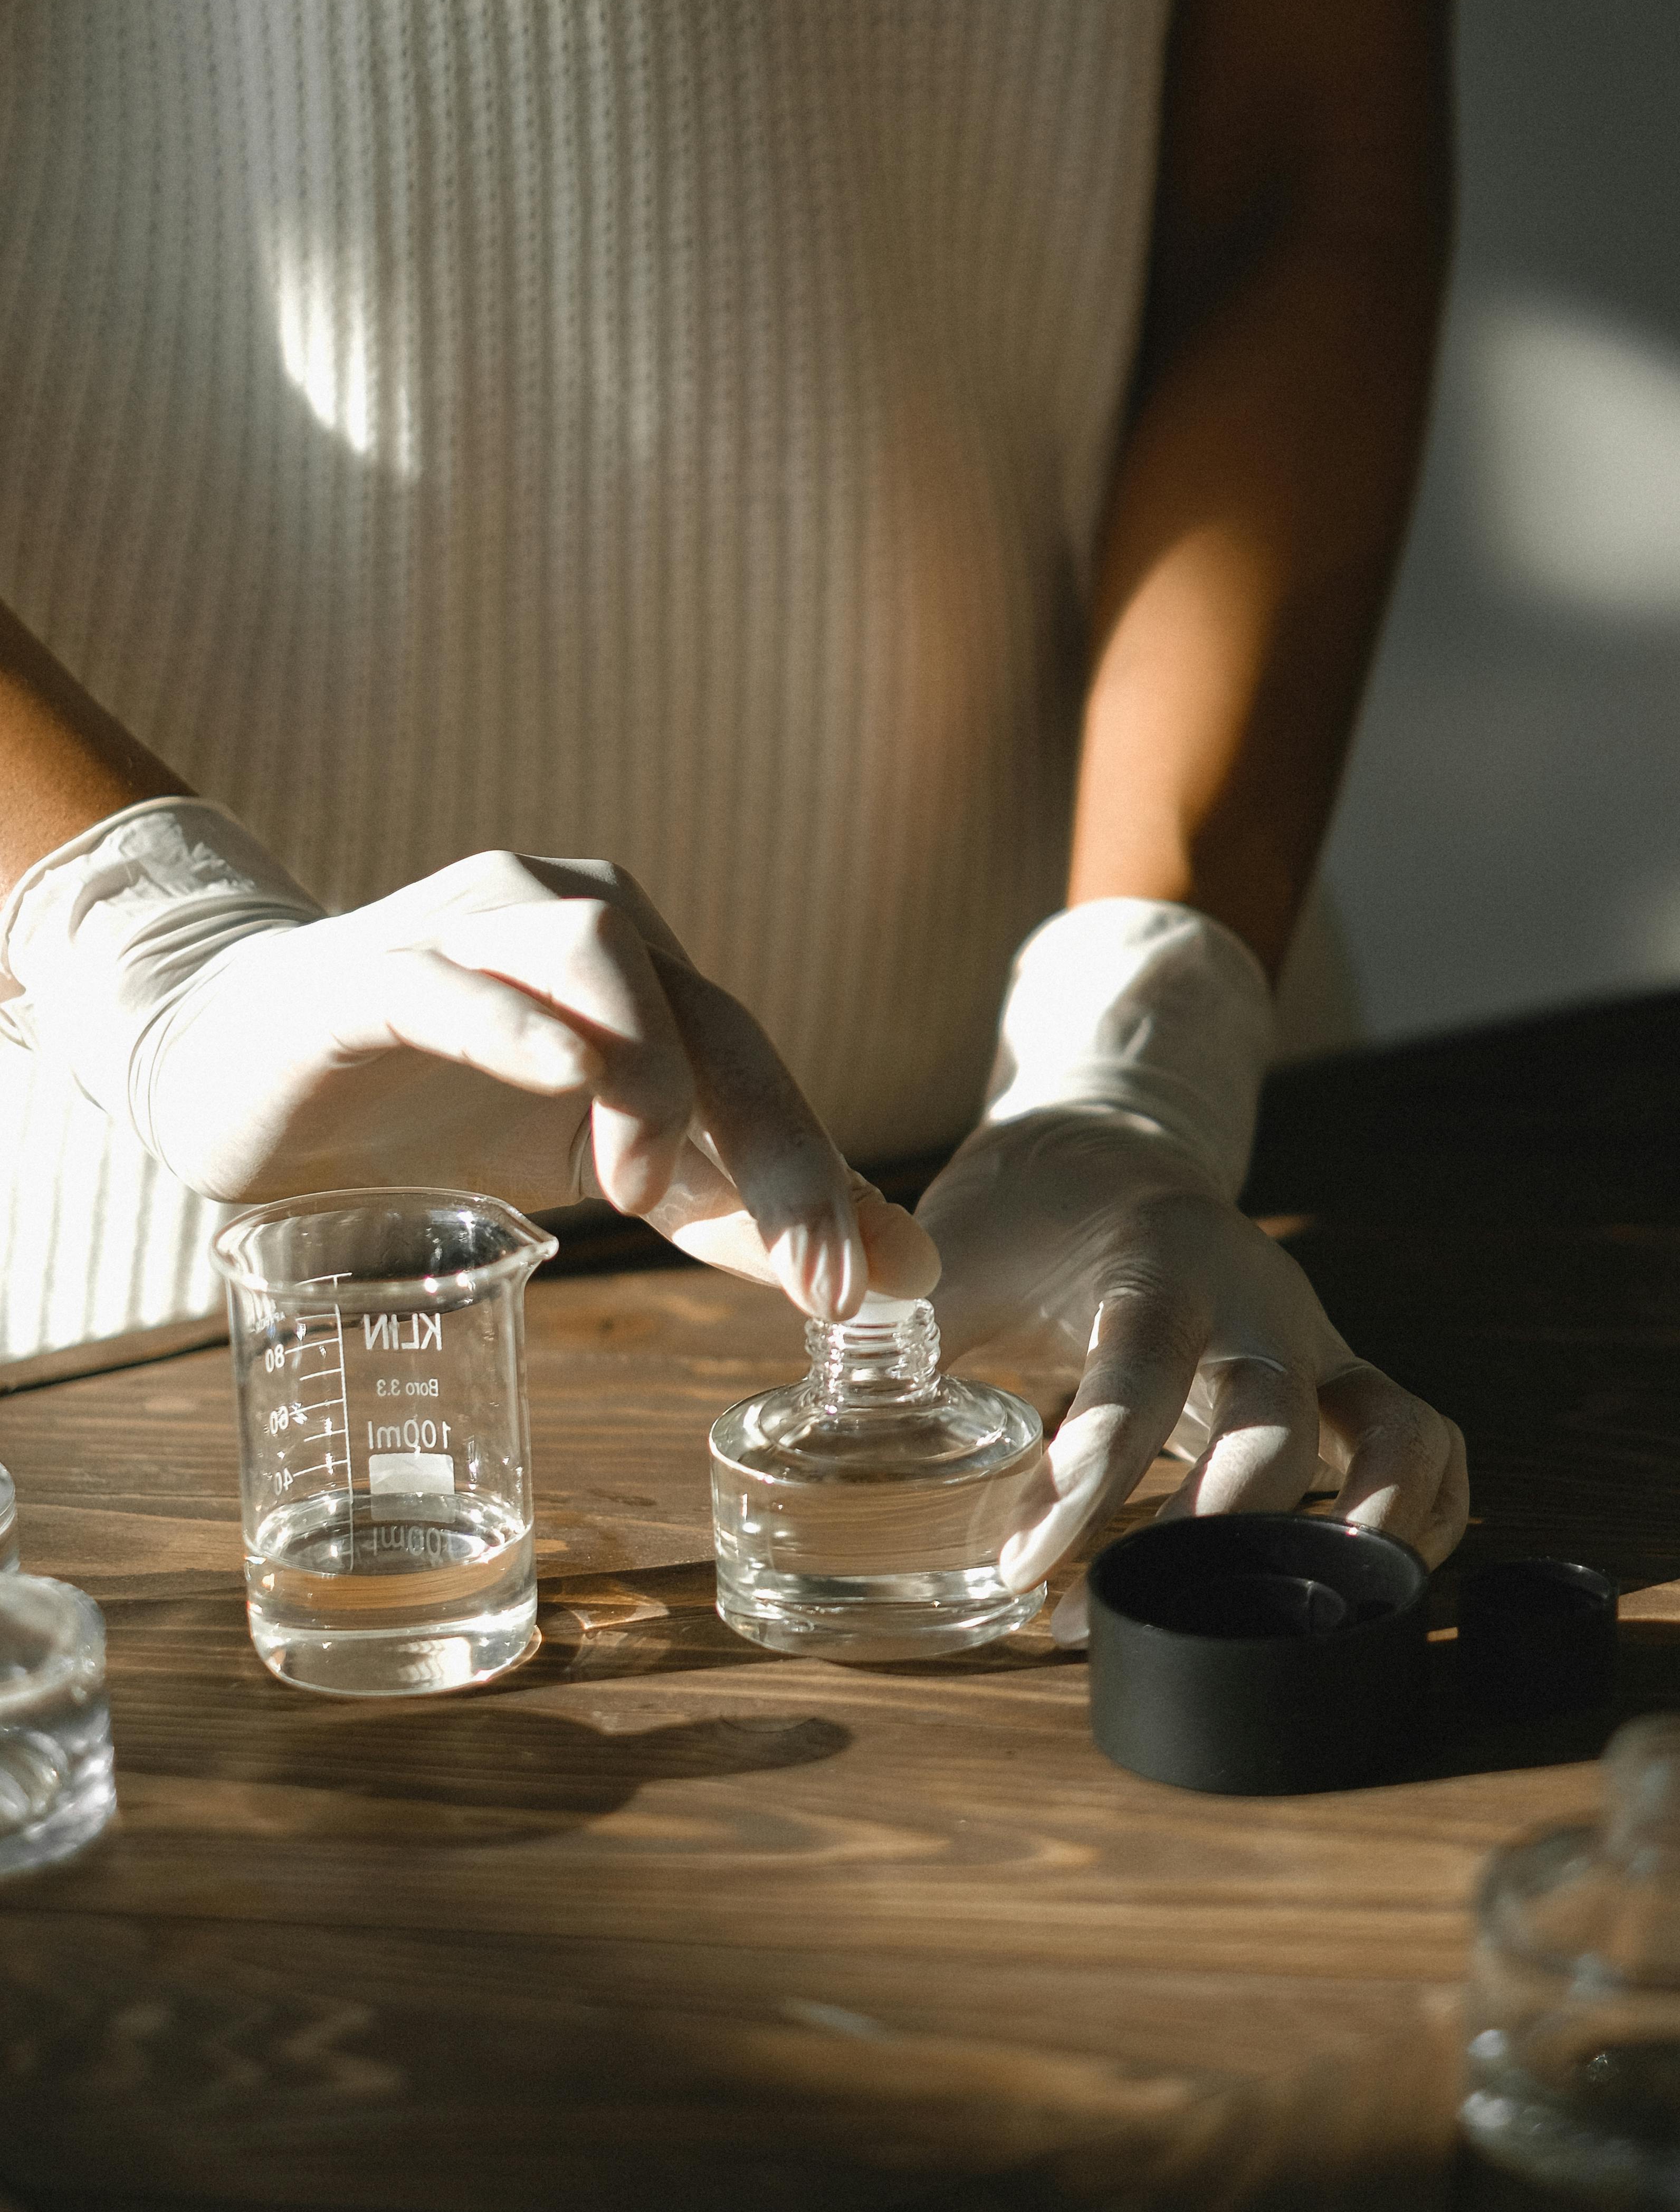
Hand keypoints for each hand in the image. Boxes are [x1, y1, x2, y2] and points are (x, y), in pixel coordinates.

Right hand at [4, 806, 933, 1315]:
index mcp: (644, 970)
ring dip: (647, 1073)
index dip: (815, 1174)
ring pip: (595, 955)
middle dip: (773, 1144)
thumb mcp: (608, 1172)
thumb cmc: (439, 1111)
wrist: (244, 1071)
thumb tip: (903, 1267)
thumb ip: (740, 1216)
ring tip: (641, 1190)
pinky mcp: (367, 973)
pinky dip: (513, 1022)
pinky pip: (449, 979)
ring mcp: (468, 934)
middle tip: (806, 1265)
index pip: (754, 1063)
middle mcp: (573, 920)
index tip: (857, 1290)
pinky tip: (561, 1076)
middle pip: (704, 1013)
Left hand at [919, 1107, 1467, 1643]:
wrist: (1105, 1149)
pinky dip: (1419, 1514)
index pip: (1139, 1363)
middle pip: (1273, 1412)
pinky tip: (1359, 1588)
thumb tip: (826, 1428)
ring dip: (1362, 1527)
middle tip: (1123, 1617)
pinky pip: (1422, 1440)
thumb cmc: (1018, 1220)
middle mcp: (1254, 1297)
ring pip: (1389, 1425)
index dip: (1092, 1471)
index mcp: (1156, 1256)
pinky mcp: (1339, 1381)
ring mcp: (1311, 1340)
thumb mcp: (953, 1257)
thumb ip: (899, 1338)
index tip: (1025, 1563)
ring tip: (1299, 1625)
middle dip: (1214, 1528)